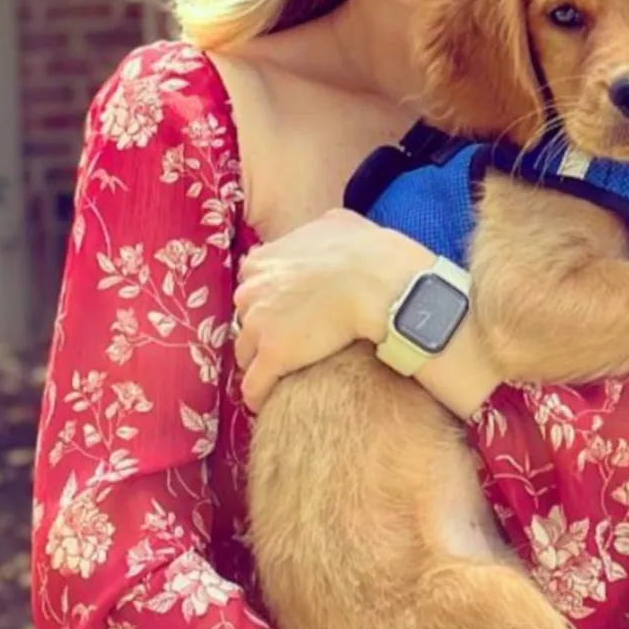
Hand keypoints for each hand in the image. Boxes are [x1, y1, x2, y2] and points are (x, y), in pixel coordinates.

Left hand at [233, 209, 431, 410]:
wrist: (384, 286)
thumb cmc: (372, 254)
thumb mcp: (340, 223)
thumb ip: (319, 228)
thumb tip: (325, 227)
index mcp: (264, 259)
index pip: (254, 286)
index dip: (271, 302)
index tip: (287, 314)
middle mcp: (252, 289)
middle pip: (246, 319)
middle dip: (262, 331)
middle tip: (287, 344)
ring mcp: (258, 324)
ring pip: (245, 353)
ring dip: (259, 364)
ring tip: (279, 377)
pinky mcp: (271, 356)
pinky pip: (254, 385)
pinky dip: (259, 395)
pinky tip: (266, 404)